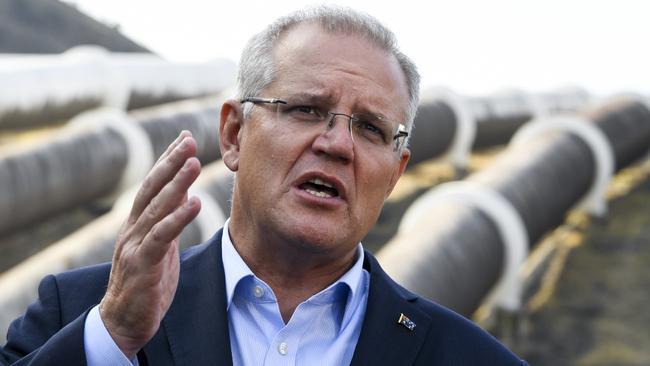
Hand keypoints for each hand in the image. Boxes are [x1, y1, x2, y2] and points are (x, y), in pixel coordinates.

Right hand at [99, 130, 201, 358]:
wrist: (123, 322)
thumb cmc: (144, 283)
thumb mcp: (159, 246)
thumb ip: (169, 220)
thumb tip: (184, 193)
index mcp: (137, 223)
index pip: (152, 185)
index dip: (167, 160)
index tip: (184, 138)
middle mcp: (132, 229)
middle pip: (152, 189)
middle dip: (170, 162)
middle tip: (189, 140)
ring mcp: (135, 246)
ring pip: (156, 208)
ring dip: (176, 183)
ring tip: (193, 162)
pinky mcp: (143, 264)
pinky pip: (161, 237)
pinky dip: (178, 218)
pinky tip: (195, 203)